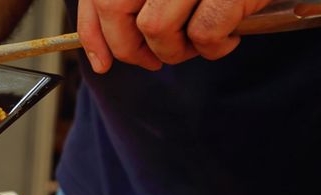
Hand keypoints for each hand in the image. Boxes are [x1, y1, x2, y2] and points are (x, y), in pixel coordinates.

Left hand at [78, 0, 270, 72]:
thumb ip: (132, 5)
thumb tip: (103, 55)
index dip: (92, 33)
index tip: (101, 62)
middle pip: (114, 9)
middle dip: (128, 48)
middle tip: (151, 60)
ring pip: (155, 27)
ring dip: (174, 50)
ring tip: (195, 43)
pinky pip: (204, 33)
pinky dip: (213, 48)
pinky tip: (227, 38)